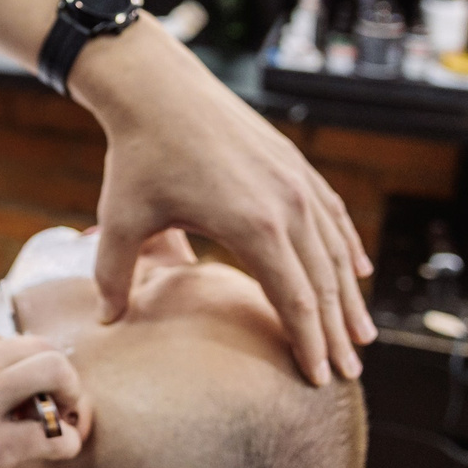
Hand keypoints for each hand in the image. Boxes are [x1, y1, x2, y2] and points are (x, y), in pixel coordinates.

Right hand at [0, 315, 87, 467]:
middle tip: (62, 404)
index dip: (16, 370)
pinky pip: (51, 432)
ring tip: (68, 421)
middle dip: (58, 375)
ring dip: (72, 397)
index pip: (2, 339)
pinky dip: (67, 440)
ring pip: (55, 373)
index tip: (15, 397)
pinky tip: (61, 451)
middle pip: (40, 348)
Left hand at [72, 21, 373, 384]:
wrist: (155, 87)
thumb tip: (106, 321)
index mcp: (252, 226)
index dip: (308, 343)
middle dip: (336, 332)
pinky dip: (346, 246)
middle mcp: (287, 205)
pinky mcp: (294, 163)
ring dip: (349, 295)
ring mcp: (296, 181)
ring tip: (361, 334)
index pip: (294, 301)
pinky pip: (331, 215)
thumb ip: (113, 275)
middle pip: (323, 284)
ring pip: (335, 250)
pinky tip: (356, 270)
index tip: (317, 379)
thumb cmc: (135, 156)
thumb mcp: (119, 219)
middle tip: (347, 373)